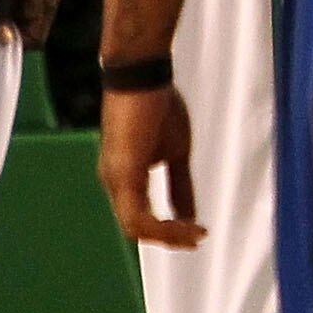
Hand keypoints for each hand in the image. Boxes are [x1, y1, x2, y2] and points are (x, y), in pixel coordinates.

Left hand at [98, 82, 202, 249]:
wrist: (143, 74)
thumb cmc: (158, 105)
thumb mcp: (177, 151)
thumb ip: (180, 184)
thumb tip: (189, 213)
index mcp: (125, 177)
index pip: (141, 217)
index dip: (169, 230)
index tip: (198, 231)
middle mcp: (114, 182)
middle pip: (136, 228)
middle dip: (170, 238)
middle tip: (197, 238)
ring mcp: (115, 178)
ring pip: (134, 226)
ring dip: (167, 235)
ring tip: (194, 233)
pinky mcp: (123, 172)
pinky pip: (136, 214)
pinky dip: (161, 225)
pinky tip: (182, 224)